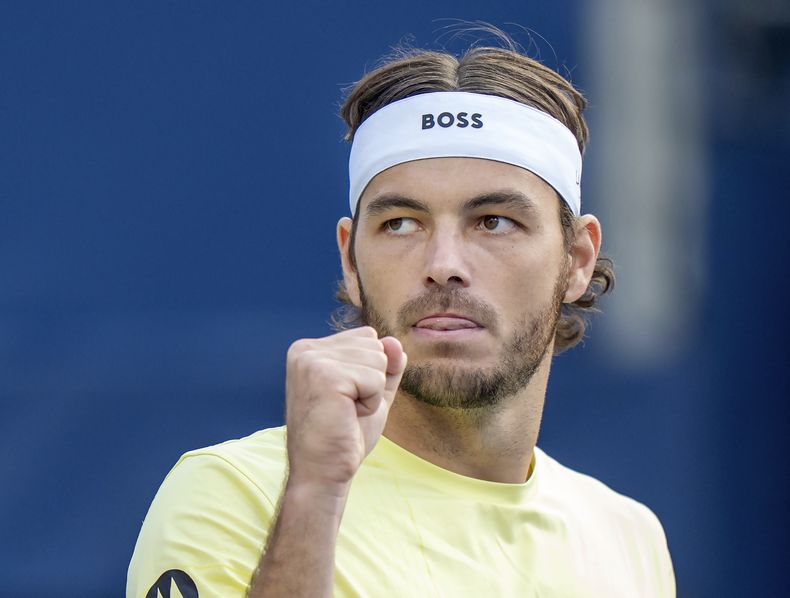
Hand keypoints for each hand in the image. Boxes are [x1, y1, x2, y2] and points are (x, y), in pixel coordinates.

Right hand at [283, 327, 406, 492]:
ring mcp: (312, 360)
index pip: (367, 337)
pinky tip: (348, 416)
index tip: (346, 398)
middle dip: (372, 381)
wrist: (322, 472)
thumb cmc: (344, 435)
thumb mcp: (372, 392)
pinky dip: (370, 403)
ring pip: (378, 359)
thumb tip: (394, 341)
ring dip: (372, 393)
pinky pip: (375, 378)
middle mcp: (305, 349)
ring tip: (346, 412)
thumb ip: (386, 365)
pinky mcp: (325, 375)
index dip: (370, 372)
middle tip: (346, 409)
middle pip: (374, 344)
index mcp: (310, 349)